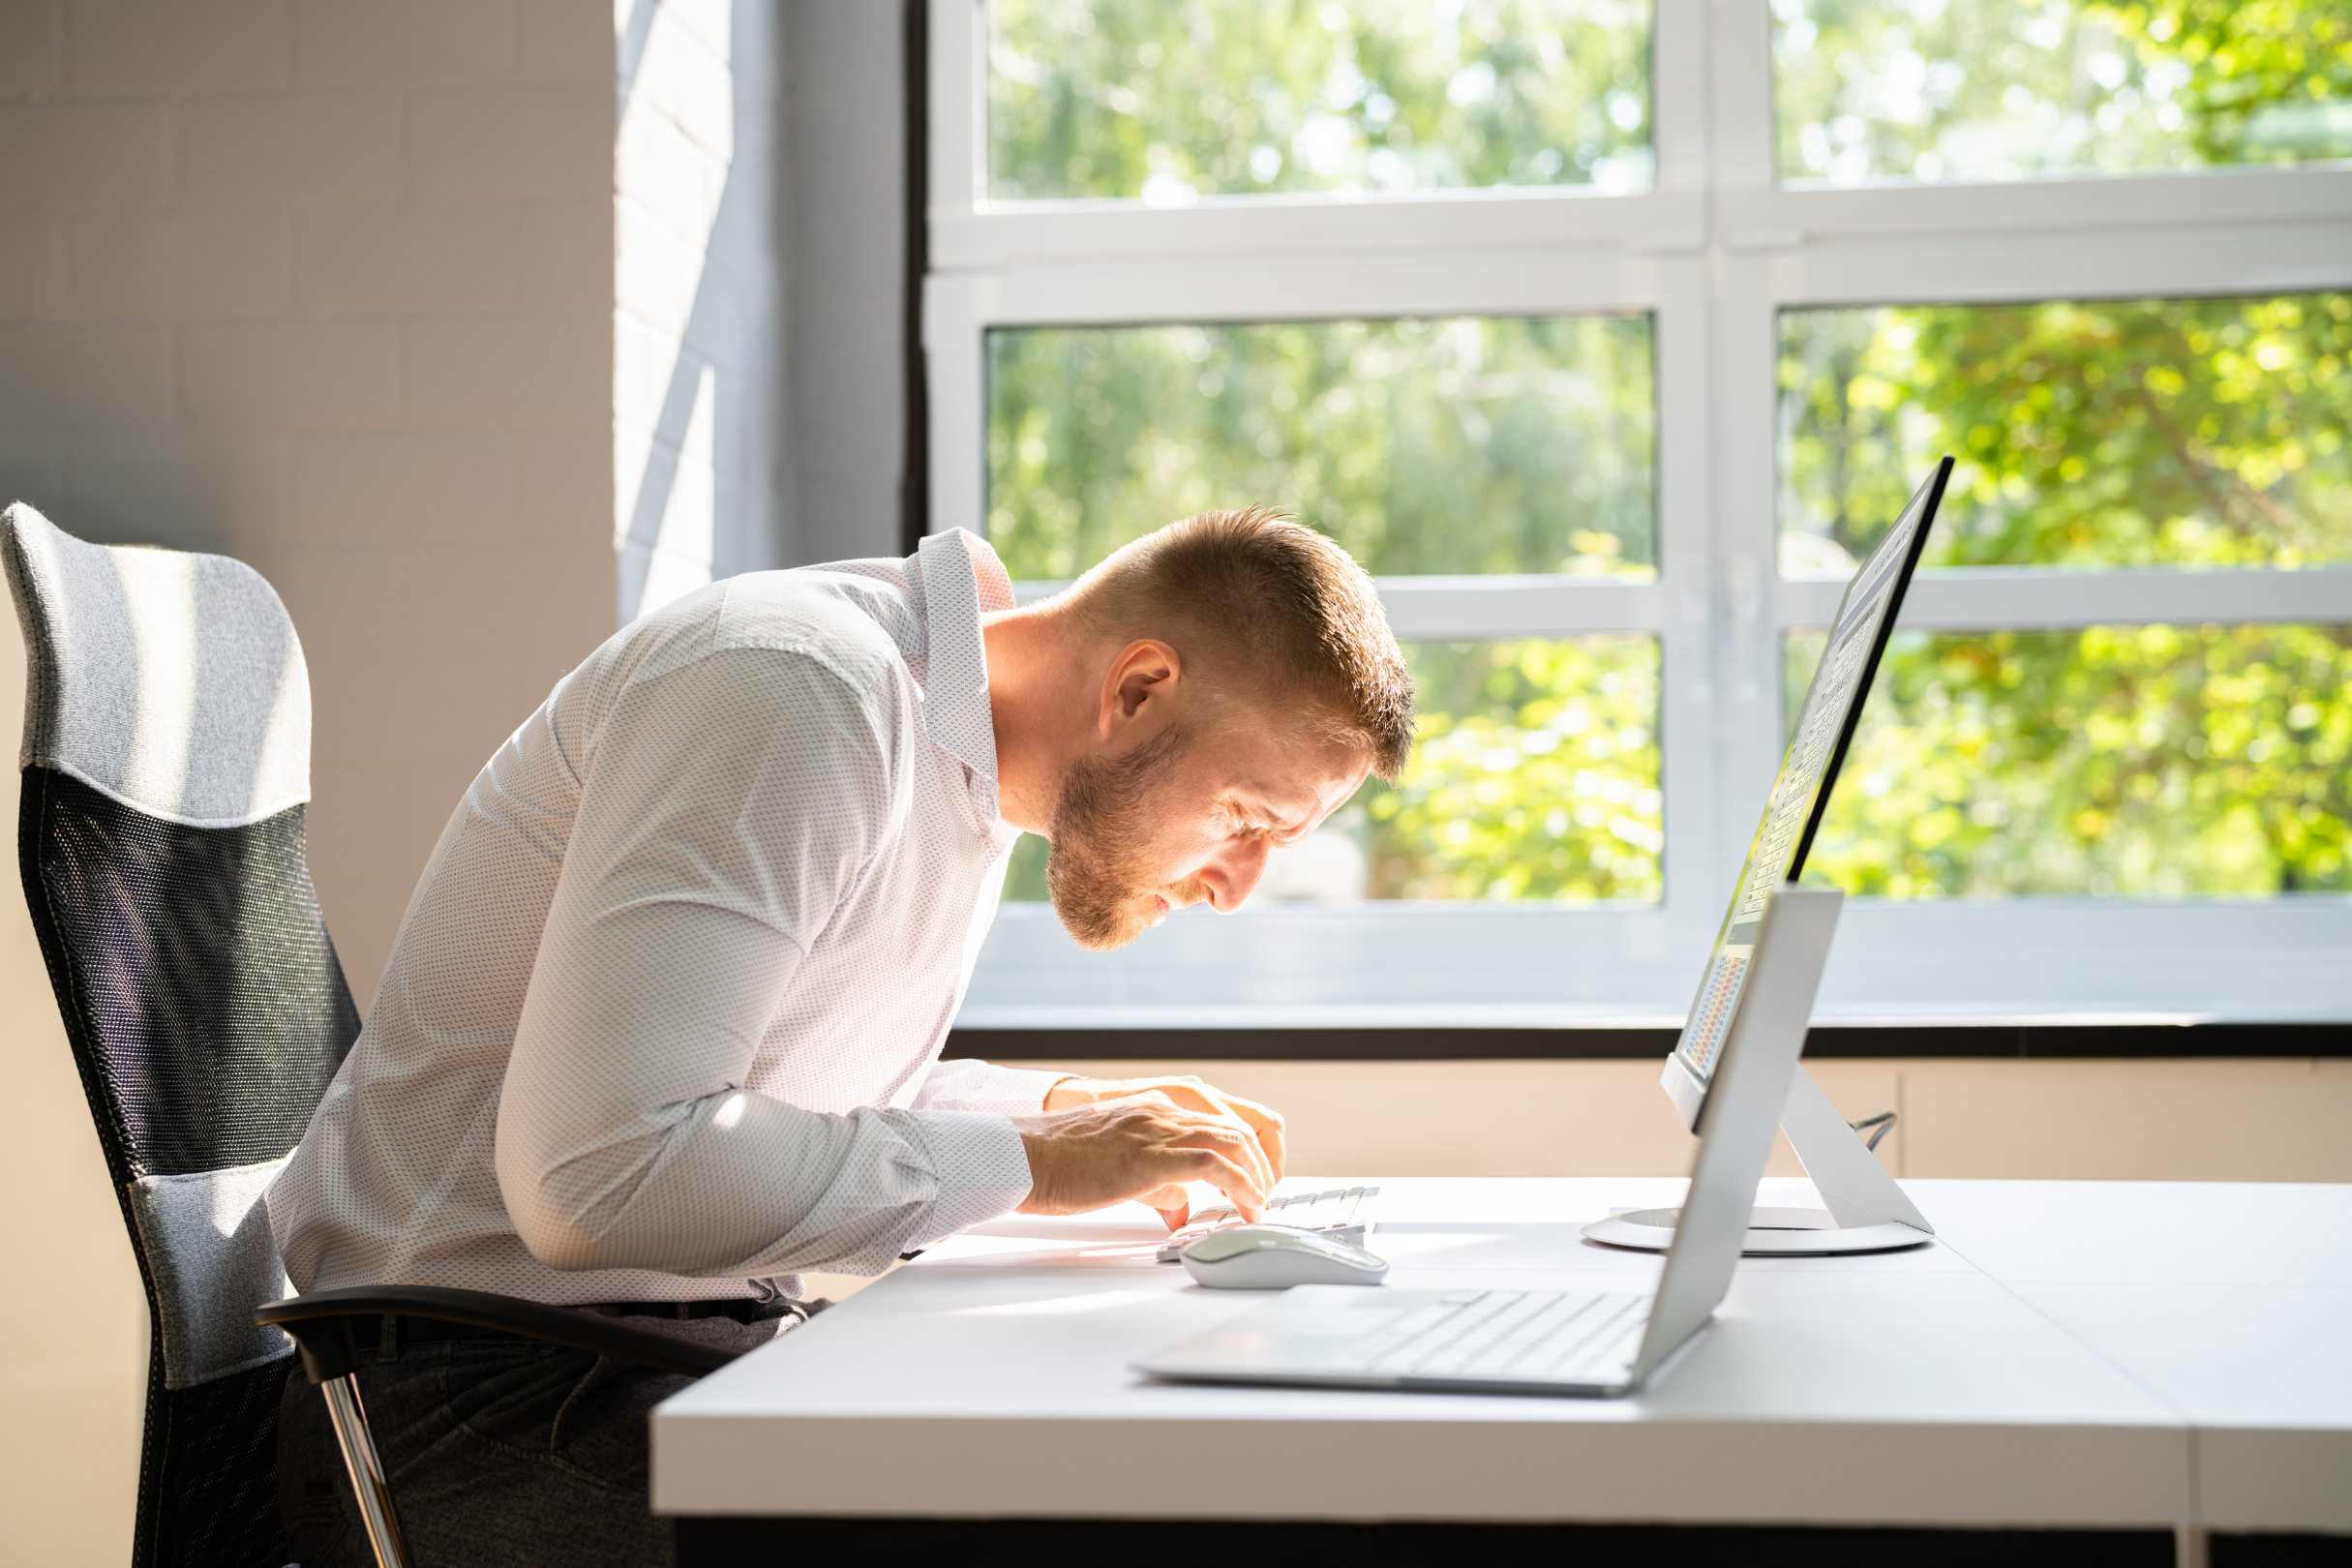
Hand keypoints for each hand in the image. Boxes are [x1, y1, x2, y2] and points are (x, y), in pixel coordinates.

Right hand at [1010, 1093, 1272, 1230]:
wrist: (1023, 1158)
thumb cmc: (1058, 1165)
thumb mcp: (1118, 1167)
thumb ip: (1157, 1184)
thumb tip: (1180, 1207)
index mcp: (1153, 1109)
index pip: (1220, 1119)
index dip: (1249, 1149)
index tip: (1255, 1179)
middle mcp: (1161, 1112)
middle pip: (1236, 1127)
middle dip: (1261, 1165)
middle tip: (1264, 1197)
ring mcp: (1156, 1131)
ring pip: (1232, 1141)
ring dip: (1256, 1177)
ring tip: (1258, 1206)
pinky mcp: (1150, 1157)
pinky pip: (1213, 1164)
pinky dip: (1239, 1186)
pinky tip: (1245, 1207)